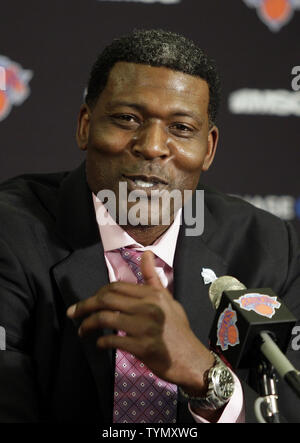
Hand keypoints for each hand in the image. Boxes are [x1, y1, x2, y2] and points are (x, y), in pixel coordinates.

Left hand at [66, 251, 213, 393]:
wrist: (191, 359)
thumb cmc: (178, 328)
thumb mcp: (168, 299)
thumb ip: (152, 278)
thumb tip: (146, 252)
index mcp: (152, 295)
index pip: (116, 287)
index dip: (97, 293)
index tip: (89, 301)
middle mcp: (148, 307)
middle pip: (106, 300)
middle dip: (85, 306)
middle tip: (73, 313)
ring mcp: (145, 327)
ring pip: (106, 319)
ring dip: (88, 325)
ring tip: (82, 331)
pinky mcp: (143, 347)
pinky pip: (113, 341)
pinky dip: (102, 342)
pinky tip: (99, 344)